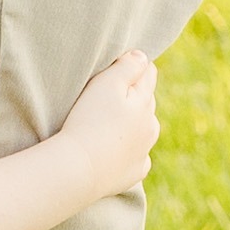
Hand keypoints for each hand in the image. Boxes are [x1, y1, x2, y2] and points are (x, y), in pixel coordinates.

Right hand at [58, 50, 159, 202]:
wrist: (79, 169)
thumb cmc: (89, 121)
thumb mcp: (106, 84)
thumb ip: (127, 66)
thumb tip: (142, 56)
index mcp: (145, 102)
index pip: (148, 73)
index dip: (135, 66)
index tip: (120, 65)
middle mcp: (150, 126)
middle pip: (147, 101)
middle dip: (134, 94)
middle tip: (111, 93)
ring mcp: (144, 151)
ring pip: (144, 129)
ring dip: (133, 123)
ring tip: (111, 122)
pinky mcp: (135, 172)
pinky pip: (137, 156)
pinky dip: (129, 150)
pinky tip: (114, 150)